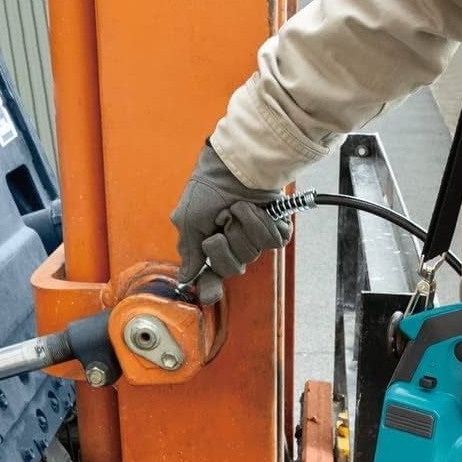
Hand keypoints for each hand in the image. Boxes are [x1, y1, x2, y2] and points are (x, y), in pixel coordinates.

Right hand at [171, 143, 292, 304]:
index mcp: (212, 244)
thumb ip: (190, 252)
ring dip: (243, 227)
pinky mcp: (276, 230)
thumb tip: (185, 277)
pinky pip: (273, 241)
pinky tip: (255, 208)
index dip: (211, 287)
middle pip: (232, 268)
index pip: (212, 275)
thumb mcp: (188, 220)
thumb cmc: (208, 188)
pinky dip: (261, 222)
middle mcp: (234, 244)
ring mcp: (256, 238)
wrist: (234, 165)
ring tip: (237, 209)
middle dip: (225, 244)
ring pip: (253, 253)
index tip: (208, 296)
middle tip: (221, 223)